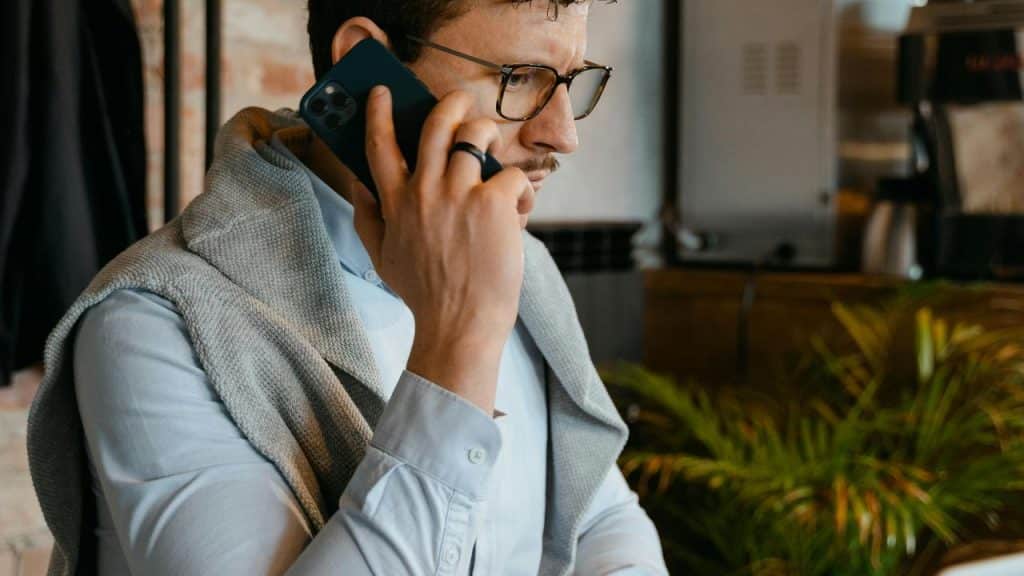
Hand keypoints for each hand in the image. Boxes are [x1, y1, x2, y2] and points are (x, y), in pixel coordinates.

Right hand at [350, 86, 534, 412]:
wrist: (459, 326)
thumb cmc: (425, 295)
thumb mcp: (382, 257)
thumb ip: (368, 216)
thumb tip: (358, 182)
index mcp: (395, 203)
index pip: (379, 145)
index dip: (380, 112)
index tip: (383, 92)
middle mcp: (424, 191)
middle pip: (436, 124)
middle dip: (451, 103)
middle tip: (461, 103)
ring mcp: (459, 194)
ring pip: (476, 136)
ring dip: (489, 137)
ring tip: (495, 152)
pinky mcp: (493, 203)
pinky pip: (512, 174)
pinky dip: (520, 189)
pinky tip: (519, 209)